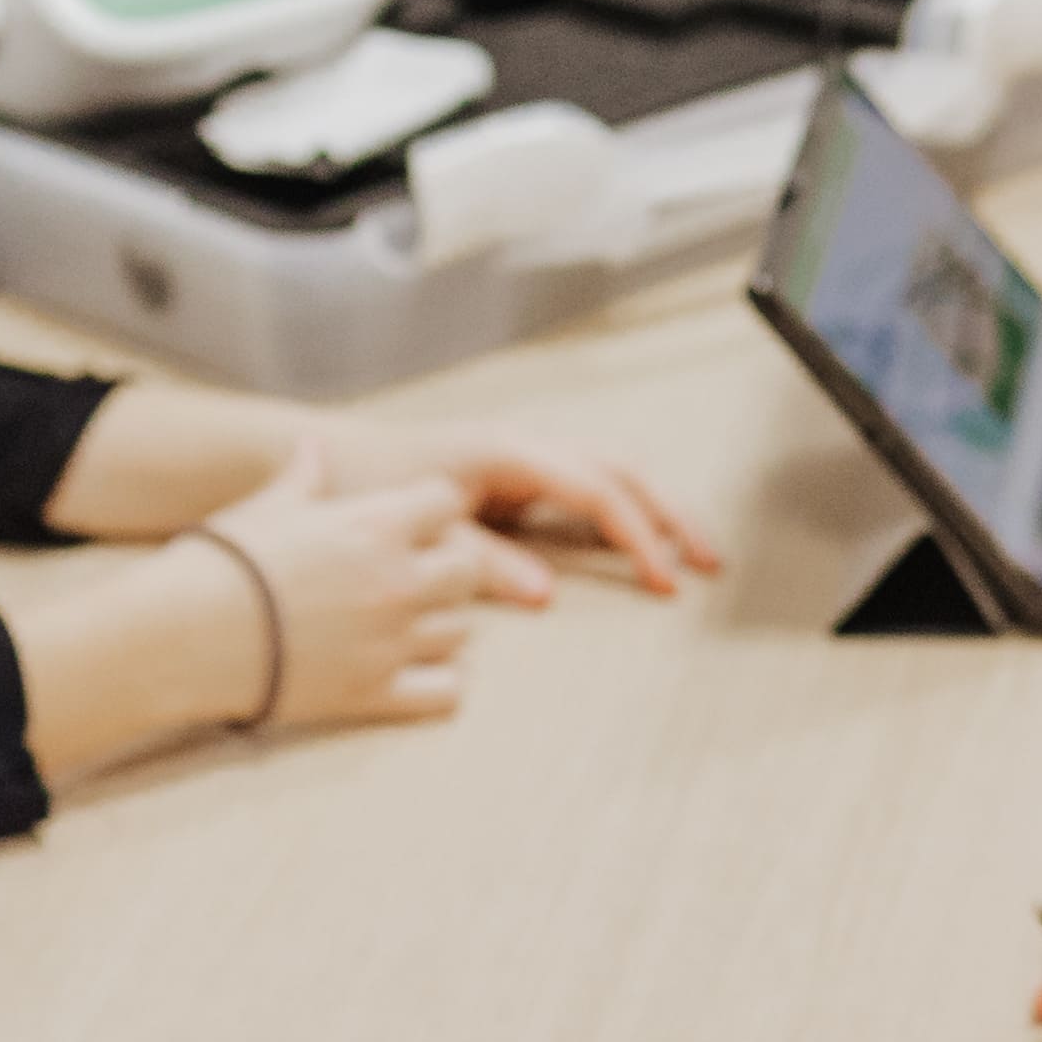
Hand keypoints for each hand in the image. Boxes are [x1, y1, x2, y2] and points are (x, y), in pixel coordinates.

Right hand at [203, 442, 547, 726]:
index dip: (430, 508)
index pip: (448, 501)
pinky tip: (416, 671)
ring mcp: (390, 641)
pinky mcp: (374, 694)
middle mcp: (396, 580)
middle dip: (446, 568)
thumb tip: (313, 446)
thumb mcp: (265, 507)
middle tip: (412, 576)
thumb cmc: (217, 562)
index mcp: (374, 524)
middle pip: (467, 569)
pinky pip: (446, 691)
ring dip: (441, 624)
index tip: (409, 521)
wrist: (181, 636)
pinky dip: (441, 682)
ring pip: (462, 630)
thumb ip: (304, 476)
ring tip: (406, 623)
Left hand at [305, 417, 720, 600]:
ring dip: (655, 513)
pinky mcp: (518, 480)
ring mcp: (525, 460)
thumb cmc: (368, 490)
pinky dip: (622, 517)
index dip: (636, 535)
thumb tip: (546, 595)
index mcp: (507, 452)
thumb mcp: (422, 531)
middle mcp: (526, 446)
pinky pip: (586, 492)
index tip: (663, 578)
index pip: (596, 490)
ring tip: (695, 557)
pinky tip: (643, 549)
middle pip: (621, 472)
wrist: (330, 462)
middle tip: (711, 562)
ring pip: (611, 476)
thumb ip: (482, 562)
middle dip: (670, 515)